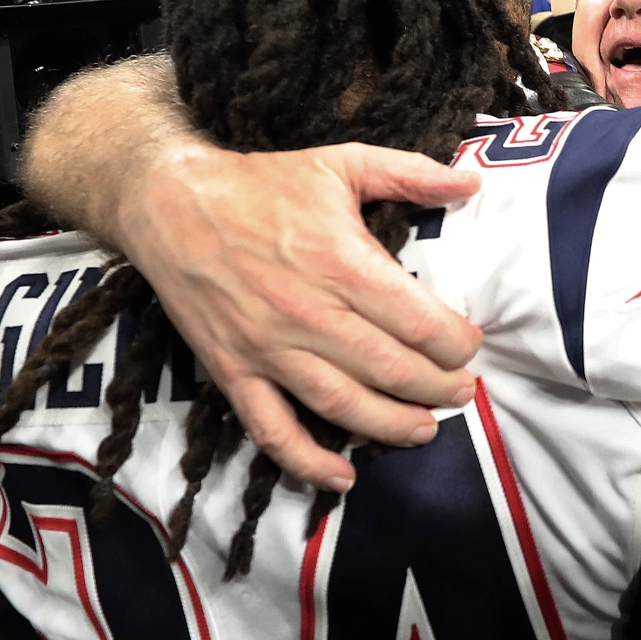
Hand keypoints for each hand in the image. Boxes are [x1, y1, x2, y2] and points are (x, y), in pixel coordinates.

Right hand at [114, 141, 485, 491]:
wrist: (169, 203)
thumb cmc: (261, 184)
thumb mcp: (341, 162)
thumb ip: (410, 173)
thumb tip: (470, 183)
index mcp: (343, 263)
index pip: (421, 323)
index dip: (457, 344)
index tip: (471, 346)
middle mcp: (310, 314)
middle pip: (393, 370)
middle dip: (439, 389)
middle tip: (461, 392)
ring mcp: (270, 349)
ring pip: (345, 406)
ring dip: (393, 426)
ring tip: (425, 430)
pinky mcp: (234, 371)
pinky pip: (273, 430)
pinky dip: (309, 462)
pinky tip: (343, 477)